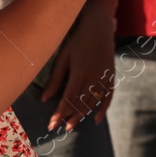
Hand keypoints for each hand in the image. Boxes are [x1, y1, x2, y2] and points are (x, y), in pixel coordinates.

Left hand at [40, 6, 116, 132]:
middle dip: (69, 117)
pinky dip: (103, 109)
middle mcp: (93, 77)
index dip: (59, 113)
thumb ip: (55, 78)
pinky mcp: (111, 76)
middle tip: (60, 128)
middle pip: (80, 103)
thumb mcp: (63, 57)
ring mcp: (104, 78)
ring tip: (72, 125)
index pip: (68, 99)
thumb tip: (44, 99)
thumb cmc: (77, 40)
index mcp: (79, 72)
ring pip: (93, 102)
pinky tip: (97, 120)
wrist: (99, 27)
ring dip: (82, 115)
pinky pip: (108, 97)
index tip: (51, 124)